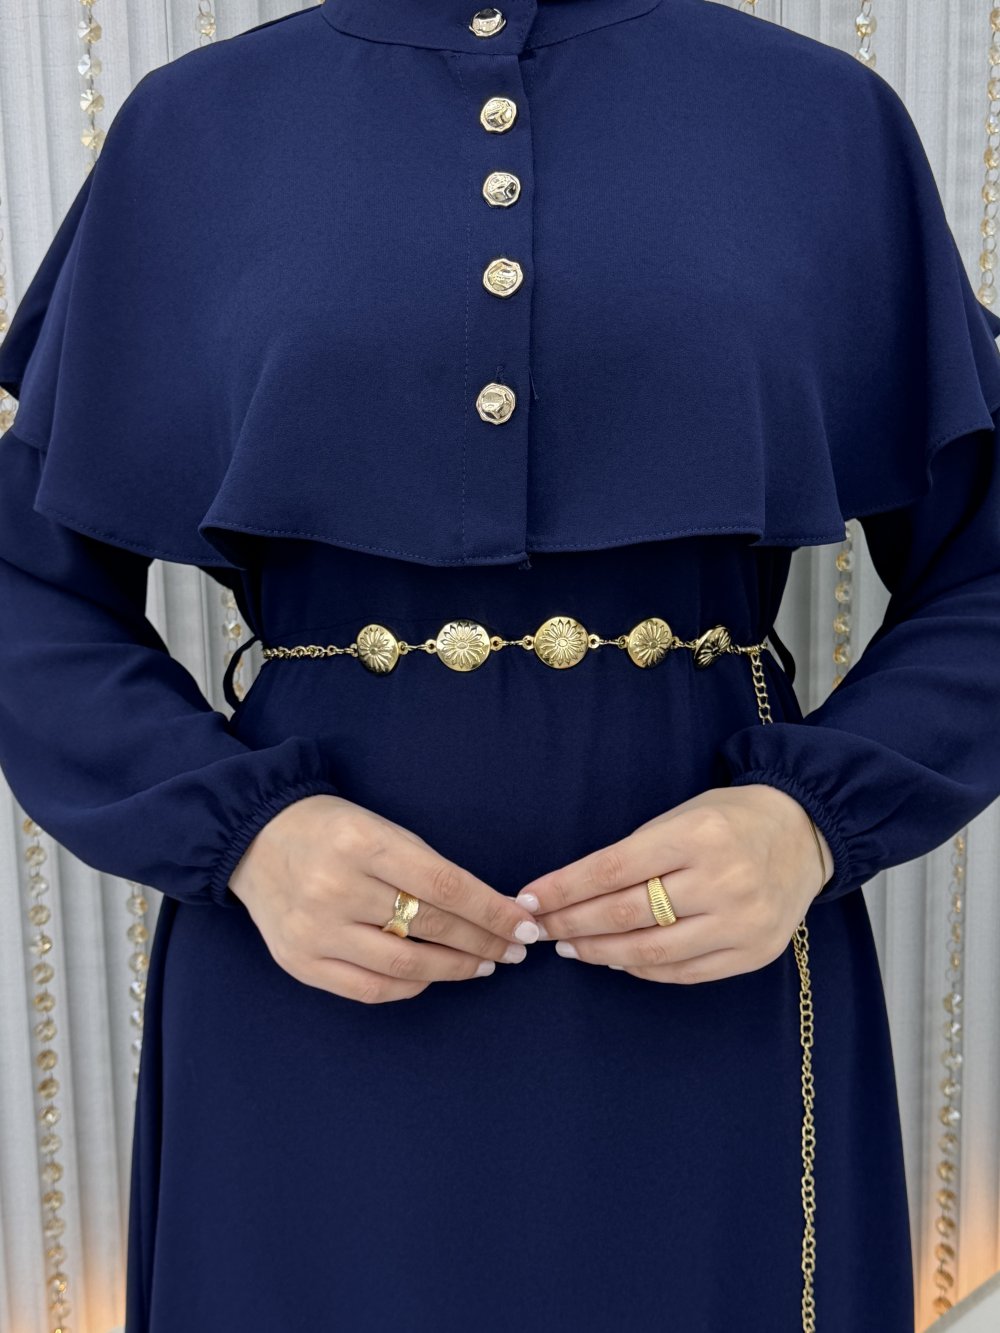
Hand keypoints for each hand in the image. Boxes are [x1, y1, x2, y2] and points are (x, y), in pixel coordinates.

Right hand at [229, 793, 539, 1002]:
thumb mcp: (381, 829)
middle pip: (429, 927)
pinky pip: (370, 990)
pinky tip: (433, 977)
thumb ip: (429, 868)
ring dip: (454, 969)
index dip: (492, 911)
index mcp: (363, 845)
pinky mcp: (300, 963)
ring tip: (483, 965)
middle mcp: (336, 889)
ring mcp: (316, 931)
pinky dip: (411, 987)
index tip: (525, 926)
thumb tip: (491, 910)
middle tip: (514, 950)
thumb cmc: (332, 830)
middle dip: (483, 941)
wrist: (254, 839)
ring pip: (405, 967)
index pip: (445, 886)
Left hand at [514, 785, 833, 984]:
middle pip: (627, 913)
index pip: (613, 868)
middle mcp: (723, 880)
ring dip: (599, 953)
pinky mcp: (754, 954)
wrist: (807, 834)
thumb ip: (636, 853)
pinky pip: (683, 972)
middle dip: (572, 923)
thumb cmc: (731, 819)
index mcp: (699, 835)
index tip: (529, 898)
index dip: (564, 888)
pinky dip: (641, 969)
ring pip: (651, 952)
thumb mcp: (682, 816)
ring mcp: (742, 922)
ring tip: (570, 947)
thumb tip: (572, 894)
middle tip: (539, 928)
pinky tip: (615, 959)